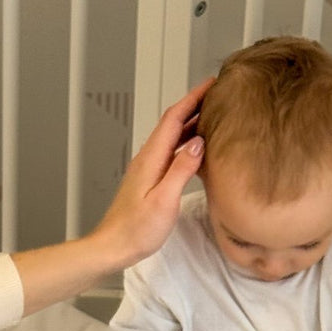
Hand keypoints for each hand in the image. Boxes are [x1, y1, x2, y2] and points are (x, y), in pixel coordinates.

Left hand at [94, 78, 214, 270]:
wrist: (113, 246)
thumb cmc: (136, 229)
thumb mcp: (164, 200)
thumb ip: (181, 169)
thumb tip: (199, 142)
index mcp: (151, 158)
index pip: (173, 118)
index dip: (193, 98)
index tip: (211, 84)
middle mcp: (148, 158)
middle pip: (173, 123)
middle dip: (194, 106)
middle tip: (217, 96)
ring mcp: (148, 168)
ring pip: (172, 137)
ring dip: (191, 124)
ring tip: (213, 118)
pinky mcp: (149, 179)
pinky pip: (171, 152)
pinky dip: (186, 143)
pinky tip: (197, 150)